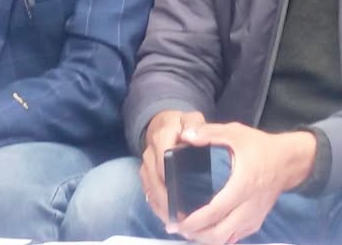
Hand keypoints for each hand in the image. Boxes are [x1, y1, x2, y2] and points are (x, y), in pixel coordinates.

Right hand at [137, 110, 206, 227]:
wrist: (166, 125)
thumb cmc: (185, 125)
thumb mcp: (193, 119)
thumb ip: (196, 126)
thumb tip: (190, 136)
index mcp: (162, 135)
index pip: (162, 155)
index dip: (169, 173)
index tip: (179, 191)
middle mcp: (150, 150)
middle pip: (154, 177)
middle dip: (166, 197)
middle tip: (182, 214)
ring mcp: (146, 163)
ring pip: (150, 187)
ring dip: (161, 205)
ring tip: (176, 221)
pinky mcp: (145, 174)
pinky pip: (148, 192)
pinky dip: (157, 206)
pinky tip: (168, 218)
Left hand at [172, 123, 314, 244]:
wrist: (289, 161)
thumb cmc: (262, 147)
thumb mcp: (236, 133)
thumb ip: (210, 133)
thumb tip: (185, 135)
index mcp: (242, 186)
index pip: (215, 211)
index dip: (194, 221)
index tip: (177, 221)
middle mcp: (249, 207)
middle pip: (219, 234)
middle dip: (196, 235)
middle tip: (179, 227)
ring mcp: (254, 217)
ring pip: (226, 239)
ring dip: (206, 238)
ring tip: (190, 229)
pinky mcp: (256, 222)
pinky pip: (235, 237)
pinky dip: (219, 237)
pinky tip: (208, 229)